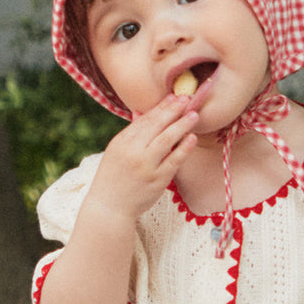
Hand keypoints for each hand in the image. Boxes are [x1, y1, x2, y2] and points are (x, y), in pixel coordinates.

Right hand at [87, 94, 198, 220]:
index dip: (161, 107)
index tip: (174, 96)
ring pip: (167, 140)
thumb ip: (131, 133)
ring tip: (194, 114)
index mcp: (122, 142)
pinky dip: (184, 148)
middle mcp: (134, 152)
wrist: (109, 207)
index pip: (145, 119)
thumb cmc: (113, 177)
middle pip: (156, 126)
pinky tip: (192, 137)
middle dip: (173, 110)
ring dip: (181, 125)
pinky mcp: (158, 180)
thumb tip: (141, 112)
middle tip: (187, 99)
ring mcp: (147, 166)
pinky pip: (174, 161)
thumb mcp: (116, 151)